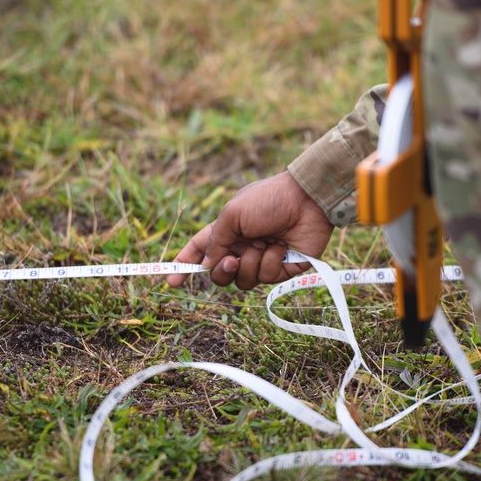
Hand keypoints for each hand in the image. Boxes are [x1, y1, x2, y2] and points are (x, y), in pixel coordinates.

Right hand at [166, 171, 334, 289]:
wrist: (307, 200)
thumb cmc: (269, 199)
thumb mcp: (232, 213)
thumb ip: (215, 240)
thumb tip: (206, 265)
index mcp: (228, 231)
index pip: (201, 251)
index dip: (185, 265)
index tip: (172, 282)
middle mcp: (243, 247)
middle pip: (221, 275)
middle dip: (222, 272)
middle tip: (231, 261)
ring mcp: (263, 259)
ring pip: (244, 281)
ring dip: (252, 263)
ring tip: (265, 244)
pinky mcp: (283, 268)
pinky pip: (267, 278)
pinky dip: (272, 262)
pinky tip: (281, 247)